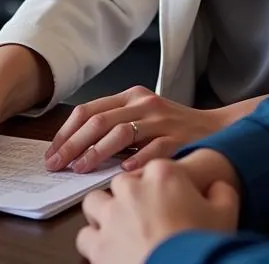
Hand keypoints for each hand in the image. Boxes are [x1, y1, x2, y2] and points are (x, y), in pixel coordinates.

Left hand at [45, 86, 226, 173]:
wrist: (216, 128)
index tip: (52, 153)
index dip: (66, 132)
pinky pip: (153, 149)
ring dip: (97, 152)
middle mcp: (144, 103)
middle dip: (73, 144)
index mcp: (131, 96)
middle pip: (99, 121)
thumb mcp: (141, 117)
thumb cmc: (172, 127)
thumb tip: (75, 150)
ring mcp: (161, 119)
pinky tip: (123, 173)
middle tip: (57, 165)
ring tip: (81, 169)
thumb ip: (114, 126)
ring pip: (121, 132)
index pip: (88, 110)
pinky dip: (136, 161)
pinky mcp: (178, 136)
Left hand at [77, 160, 239, 263]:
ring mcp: (112, 216)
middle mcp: (132, 189)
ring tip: (117, 227)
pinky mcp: (99, 245)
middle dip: (127, 196)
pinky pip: (85, 235)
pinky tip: (108, 249)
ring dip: (104, 212)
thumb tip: (218, 186)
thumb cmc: (203, 243)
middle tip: (140, 213)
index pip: (152, 167)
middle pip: (121, 182)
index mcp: (162, 174)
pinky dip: (94, 242)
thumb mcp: (225, 213)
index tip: (161, 196)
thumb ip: (221, 192)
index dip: (156, 184)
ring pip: (95, 202)